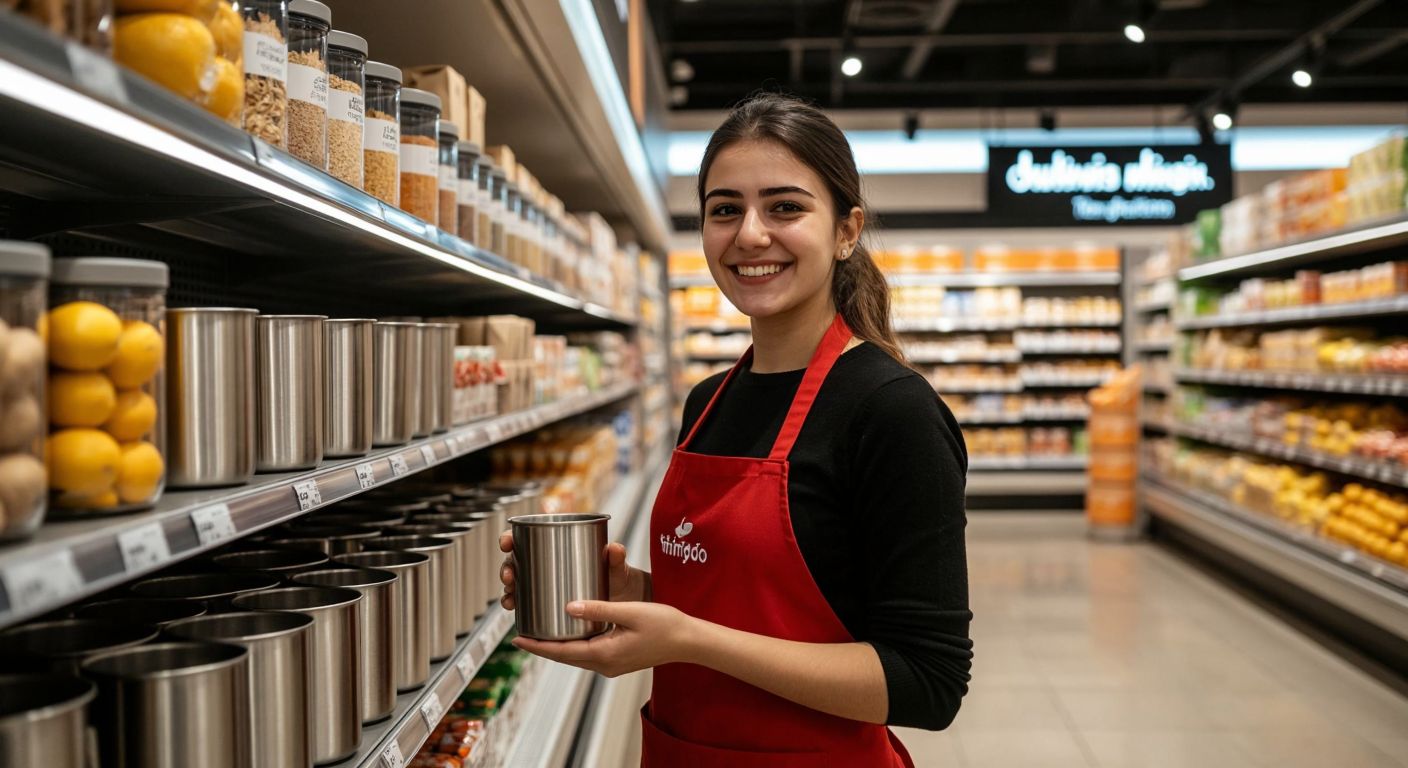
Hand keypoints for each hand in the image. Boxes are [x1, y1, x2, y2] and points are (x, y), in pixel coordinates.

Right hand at [499, 534, 649, 610]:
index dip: (511, 538)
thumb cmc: (616, 575)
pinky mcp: (546, 600)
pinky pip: (524, 600)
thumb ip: (616, 557)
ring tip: (510, 597)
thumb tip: (615, 548)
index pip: (527, 535)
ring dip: (507, 588)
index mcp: (558, 544)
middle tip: (510, 576)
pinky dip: (514, 603)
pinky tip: (513, 608)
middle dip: (506, 567)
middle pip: (516, 560)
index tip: (507, 543)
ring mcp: (544, 581)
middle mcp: (547, 562)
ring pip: (517, 582)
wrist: (620, 600)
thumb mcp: (616, 566)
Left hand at [512, 600, 694, 676]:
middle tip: (521, 634)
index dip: (538, 646)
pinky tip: (569, 634)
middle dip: (542, 646)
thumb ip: (598, 608)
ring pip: (576, 656)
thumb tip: (569, 607)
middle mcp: (605, 664)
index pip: (562, 652)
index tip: (517, 638)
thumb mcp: (630, 612)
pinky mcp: (618, 660)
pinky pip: (588, 654)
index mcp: (604, 654)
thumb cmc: (664, 625)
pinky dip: (573, 646)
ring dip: (557, 647)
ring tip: (539, 634)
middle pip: (564, 657)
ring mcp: (612, 665)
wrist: (687, 641)